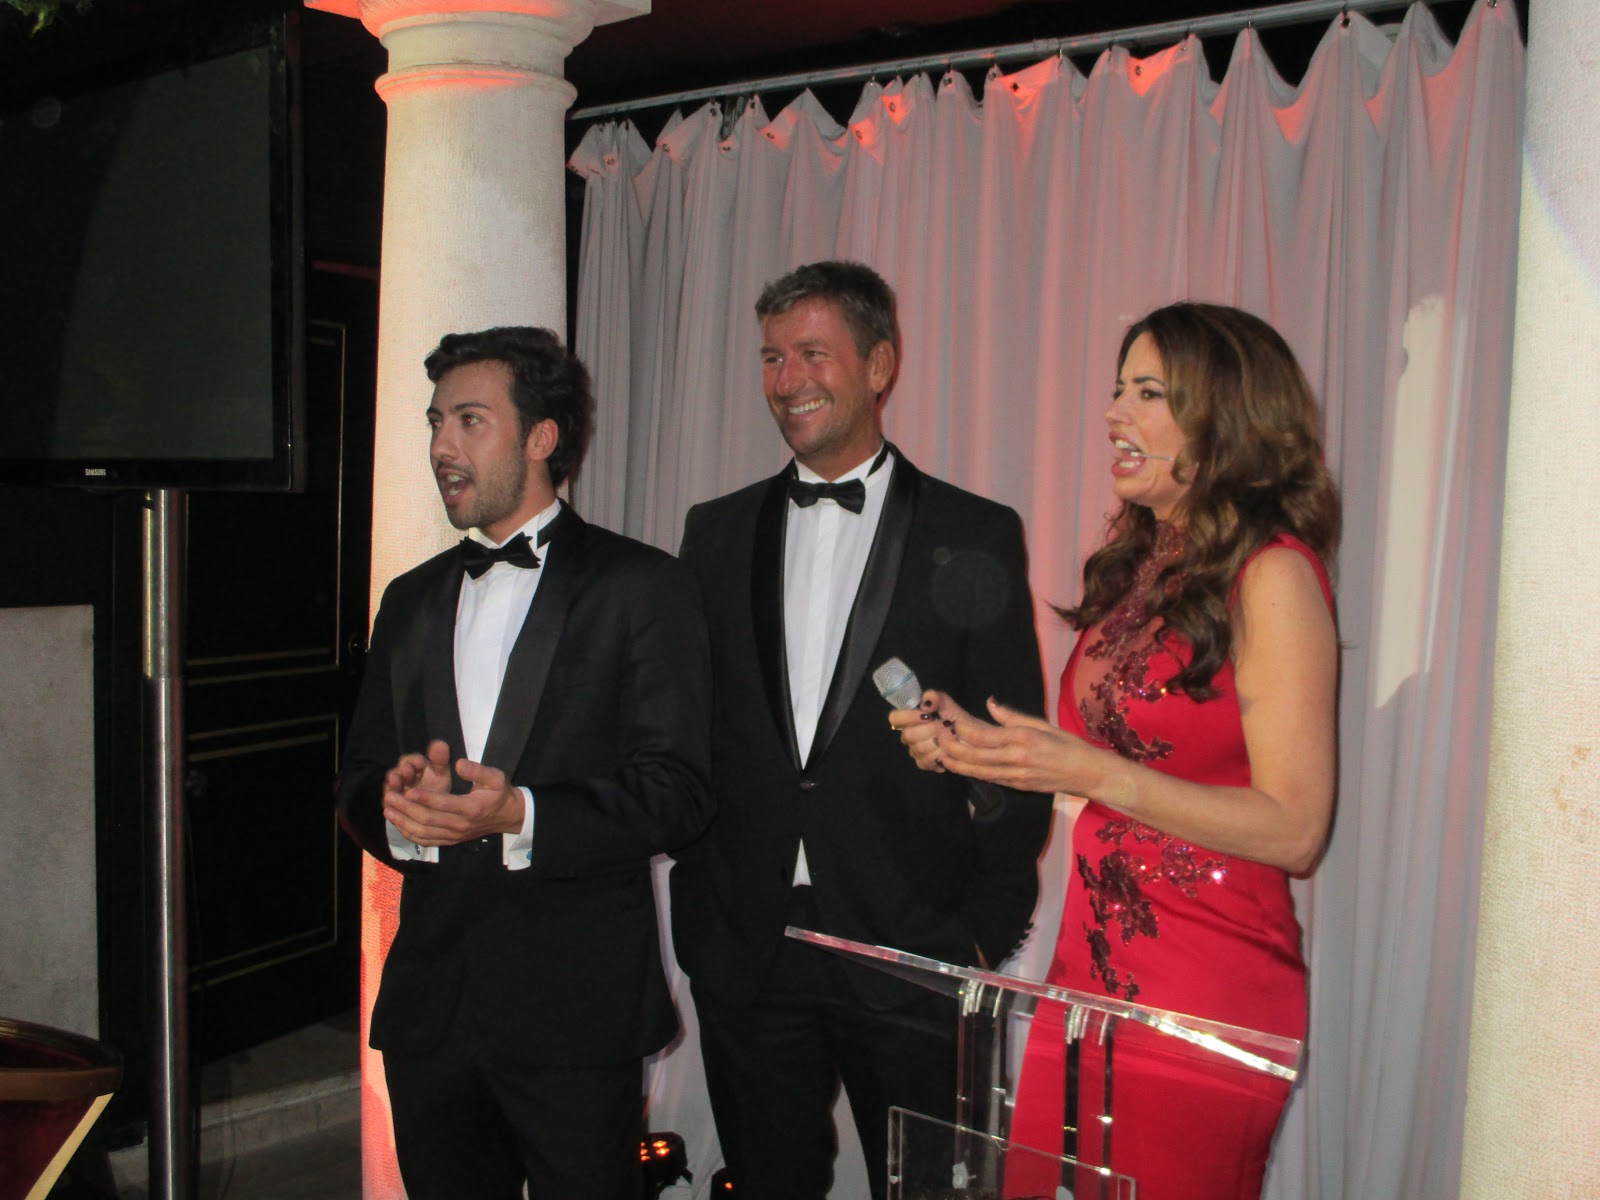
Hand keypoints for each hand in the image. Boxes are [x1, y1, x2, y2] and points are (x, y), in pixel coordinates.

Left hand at [382, 739, 524, 845]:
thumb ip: (478, 770)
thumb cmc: (499, 793)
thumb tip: (459, 764)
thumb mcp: (496, 777)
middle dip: (406, 809)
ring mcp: (454, 835)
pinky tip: (398, 824)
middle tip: (390, 797)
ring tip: (388, 810)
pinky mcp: (450, 841)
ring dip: (404, 822)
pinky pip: (426, 841)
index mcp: (471, 808)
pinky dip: (410, 834)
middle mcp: (461, 825)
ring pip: (424, 832)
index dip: (424, 798)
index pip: (443, 804)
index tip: (408, 790)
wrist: (508, 816)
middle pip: (428, 820)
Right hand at [887, 690, 981, 772]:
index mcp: (910, 718)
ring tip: (949, 738)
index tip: (927, 716)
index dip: (908, 717)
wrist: (969, 736)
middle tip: (945, 727)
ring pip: (917, 749)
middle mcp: (909, 735)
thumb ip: (935, 697)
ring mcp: (915, 750)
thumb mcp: (947, 703)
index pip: (895, 718)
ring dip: (936, 743)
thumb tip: (925, 705)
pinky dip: (938, 756)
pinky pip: (925, 761)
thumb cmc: (955, 718)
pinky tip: (947, 751)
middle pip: (907, 735)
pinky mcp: (923, 763)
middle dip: (929, 731)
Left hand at [930, 698, 1088, 795]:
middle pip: (974, 755)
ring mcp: (1016, 775)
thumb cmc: (1068, 744)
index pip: (982, 735)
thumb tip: (990, 703)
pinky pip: (990, 779)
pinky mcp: (1017, 786)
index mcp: (1022, 738)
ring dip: (957, 764)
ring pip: (978, 771)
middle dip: (952, 748)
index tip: (948, 723)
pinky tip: (961, 767)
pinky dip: (972, 773)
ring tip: (940, 755)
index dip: (961, 731)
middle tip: (937, 739)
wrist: (1087, 774)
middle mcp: (1016, 758)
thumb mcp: (1042, 724)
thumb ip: (1012, 716)